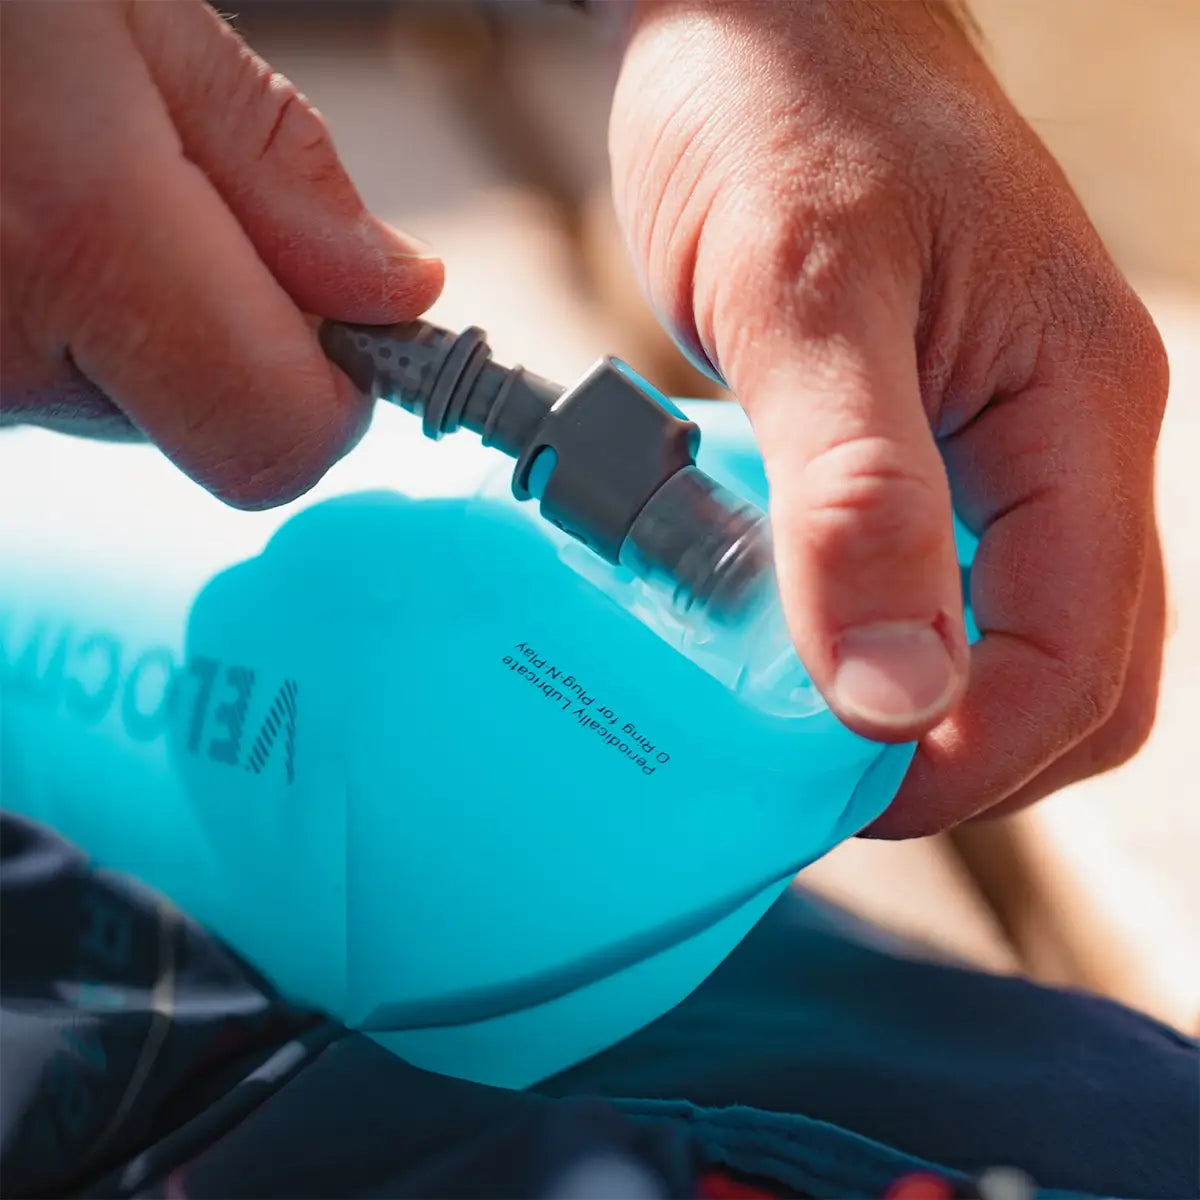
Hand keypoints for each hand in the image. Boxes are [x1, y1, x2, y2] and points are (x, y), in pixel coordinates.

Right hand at [0, 0, 441, 506]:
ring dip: (141, 315)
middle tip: (163, 187)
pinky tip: (19, 220)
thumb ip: (269, 161)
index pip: (275, 440)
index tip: (350, 318)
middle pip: (211, 420)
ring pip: (126, 404)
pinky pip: (46, 381)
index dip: (334, 391)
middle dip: (234, 325)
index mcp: (75, 234)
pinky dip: (65, 317)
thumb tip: (393, 293)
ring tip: (57, 177)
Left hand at [610, 0, 1167, 834]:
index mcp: (1079, 405)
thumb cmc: (788, 112)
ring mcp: (1008, 443)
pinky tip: (798, 639)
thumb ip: (857, 494)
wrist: (766, 26)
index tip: (848, 796)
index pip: (1082, 655)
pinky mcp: (938, 440)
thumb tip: (900, 696)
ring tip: (805, 723)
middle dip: (964, 754)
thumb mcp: (808, 293)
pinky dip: (884, 638)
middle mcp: (1069, 439)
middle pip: (1077, 673)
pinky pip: (949, 579)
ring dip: (926, 706)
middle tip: (827, 783)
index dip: (975, 758)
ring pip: (1019, 637)